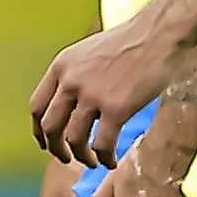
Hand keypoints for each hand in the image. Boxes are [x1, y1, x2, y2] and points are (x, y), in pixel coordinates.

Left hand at [31, 8, 184, 167]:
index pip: (38, 106)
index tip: (46, 143)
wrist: (159, 34)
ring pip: (74, 140)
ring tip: (93, 162)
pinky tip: (112, 161)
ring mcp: (92, 95)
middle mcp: (71, 81)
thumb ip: (75, 76)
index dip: (39, 131)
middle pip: (50, 127)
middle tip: (66, 158)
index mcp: (62, 66)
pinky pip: (103, 144)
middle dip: (56, 149)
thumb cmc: (131, 42)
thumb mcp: (89, 52)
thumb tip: (74, 107)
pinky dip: (105, 158)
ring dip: (82, 157)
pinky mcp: (116, 108)